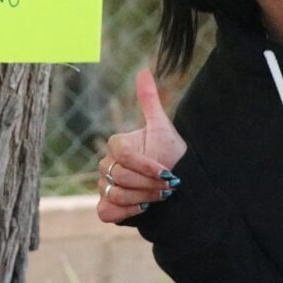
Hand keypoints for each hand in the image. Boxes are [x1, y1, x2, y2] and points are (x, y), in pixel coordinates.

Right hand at [96, 69, 187, 223]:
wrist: (178, 183)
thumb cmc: (170, 154)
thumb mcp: (163, 127)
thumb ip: (150, 100)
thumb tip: (143, 70)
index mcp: (116, 145)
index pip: (124, 156)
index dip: (146, 165)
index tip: (167, 172)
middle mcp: (106, 165)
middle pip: (119, 177)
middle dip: (148, 183)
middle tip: (169, 187)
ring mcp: (104, 186)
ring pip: (114, 194)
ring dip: (142, 197)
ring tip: (161, 196)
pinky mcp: (106, 207)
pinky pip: (106, 211)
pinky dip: (126, 212)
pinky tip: (144, 207)